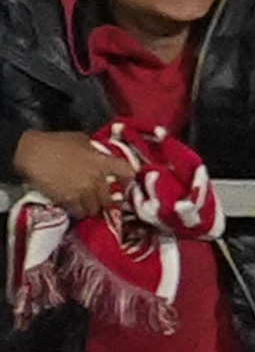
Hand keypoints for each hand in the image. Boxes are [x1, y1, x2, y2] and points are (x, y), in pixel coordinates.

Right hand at [13, 128, 127, 217]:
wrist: (30, 152)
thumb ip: (94, 150)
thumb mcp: (79, 139)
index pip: (126, 172)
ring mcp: (83, 192)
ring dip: (92, 208)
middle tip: (100, 200)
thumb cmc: (53, 142)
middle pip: (110, 198)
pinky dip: (78, 212)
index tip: (124, 183)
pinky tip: (73, 207)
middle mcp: (97, 179)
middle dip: (105, 201)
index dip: (128, 179)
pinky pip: (79, 212)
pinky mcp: (69, 201)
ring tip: (86, 205)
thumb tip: (98, 155)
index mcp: (101, 161)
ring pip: (95, 209)